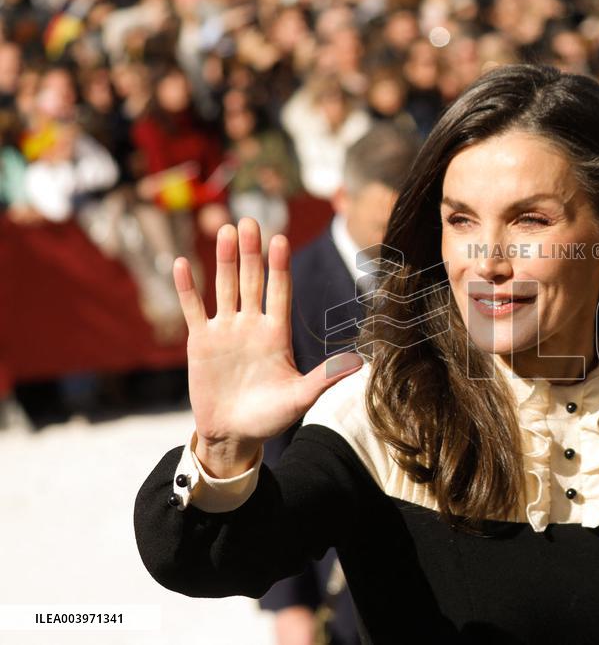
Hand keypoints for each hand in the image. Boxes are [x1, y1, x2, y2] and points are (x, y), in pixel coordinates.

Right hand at [173, 218, 362, 476]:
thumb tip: (360, 362)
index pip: (279, 292)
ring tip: (225, 230)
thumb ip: (325, 377)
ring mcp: (225, 331)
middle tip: (249, 220)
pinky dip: (187, 288)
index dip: (278, 267)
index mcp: (277, 334)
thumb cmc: (271, 418)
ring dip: (224, 260)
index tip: (279, 240)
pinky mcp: (200, 342)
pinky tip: (183, 263)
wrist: (234, 435)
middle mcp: (251, 325)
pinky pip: (193, 309)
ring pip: (224, 287)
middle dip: (250, 252)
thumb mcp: (300, 398)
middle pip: (251, 281)